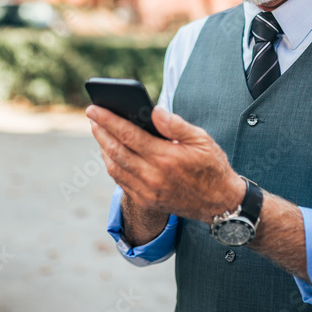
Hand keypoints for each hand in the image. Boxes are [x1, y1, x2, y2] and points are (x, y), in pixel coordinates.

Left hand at [87, 105, 244, 222]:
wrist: (220, 203)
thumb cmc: (211, 166)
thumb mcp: (201, 139)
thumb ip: (175, 124)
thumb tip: (152, 109)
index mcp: (166, 158)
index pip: (128, 135)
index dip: (108, 120)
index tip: (93, 108)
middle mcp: (153, 177)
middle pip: (115, 150)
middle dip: (100, 131)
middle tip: (91, 116)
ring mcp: (147, 192)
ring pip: (114, 167)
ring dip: (102, 148)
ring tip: (99, 131)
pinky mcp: (146, 201)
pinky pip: (120, 181)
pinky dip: (111, 164)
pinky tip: (111, 152)